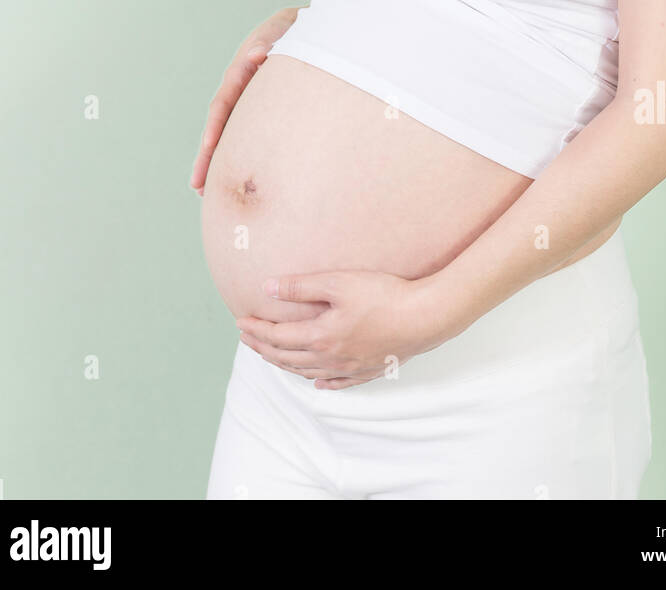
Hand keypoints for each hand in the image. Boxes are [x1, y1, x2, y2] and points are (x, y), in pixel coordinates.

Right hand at [189, 7, 301, 194]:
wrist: (313, 29)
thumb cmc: (298, 27)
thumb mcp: (284, 27)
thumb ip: (270, 38)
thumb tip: (255, 55)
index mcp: (242, 70)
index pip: (224, 102)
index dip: (216, 125)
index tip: (209, 148)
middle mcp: (241, 88)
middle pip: (220, 125)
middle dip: (208, 156)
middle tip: (198, 186)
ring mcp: (251, 99)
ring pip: (232, 133)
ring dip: (219, 160)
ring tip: (207, 192)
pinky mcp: (265, 110)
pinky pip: (249, 134)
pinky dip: (241, 154)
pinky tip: (240, 177)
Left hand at [236, 270, 448, 388]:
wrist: (425, 317)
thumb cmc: (383, 295)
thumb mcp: (338, 282)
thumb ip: (301, 286)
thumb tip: (267, 287)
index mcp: (320, 336)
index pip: (277, 336)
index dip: (256, 330)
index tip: (240, 322)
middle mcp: (331, 358)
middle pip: (287, 357)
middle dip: (263, 348)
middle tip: (247, 339)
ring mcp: (350, 368)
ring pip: (308, 372)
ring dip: (285, 364)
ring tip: (272, 356)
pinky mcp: (368, 370)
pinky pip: (338, 383)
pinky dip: (322, 382)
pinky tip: (319, 382)